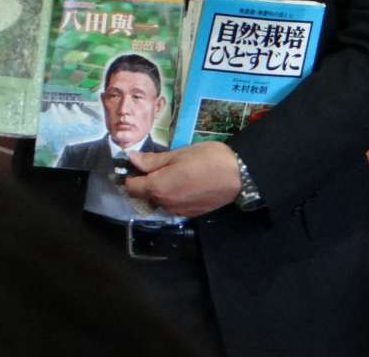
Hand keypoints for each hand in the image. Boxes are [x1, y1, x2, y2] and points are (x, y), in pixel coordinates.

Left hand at [125, 142, 241, 217]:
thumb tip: (131, 159)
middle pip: (145, 195)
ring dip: (161, 189)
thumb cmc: (206, 159)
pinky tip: (187, 182)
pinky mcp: (191, 214)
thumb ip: (152, 160)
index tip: (137, 164)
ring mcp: (178, 211)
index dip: (130, 175)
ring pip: (160, 201)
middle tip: (161, 164)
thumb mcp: (177, 154)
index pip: (131, 187)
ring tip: (177, 172)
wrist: (238, 175)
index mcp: (157, 188)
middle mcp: (164, 204)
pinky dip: (174, 195)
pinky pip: (174, 205)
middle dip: (147, 181)